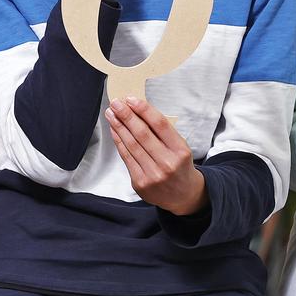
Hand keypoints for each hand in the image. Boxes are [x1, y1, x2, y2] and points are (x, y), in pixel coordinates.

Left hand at [105, 96, 204, 215]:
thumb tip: (138, 110)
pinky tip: (114, 130)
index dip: (144, 109)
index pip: (160, 124)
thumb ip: (162, 132)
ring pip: (131, 145)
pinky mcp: (140, 183)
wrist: (183, 196)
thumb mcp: (180, 147)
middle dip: (126, 115)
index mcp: (180, 151)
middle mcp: (167, 163)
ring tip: (111, 114)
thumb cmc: (180, 166)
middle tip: (115, 103)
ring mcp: (153, 175)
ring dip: (119, 126)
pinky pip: (126, 157)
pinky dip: (119, 141)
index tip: (131, 99)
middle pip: (142, 134)